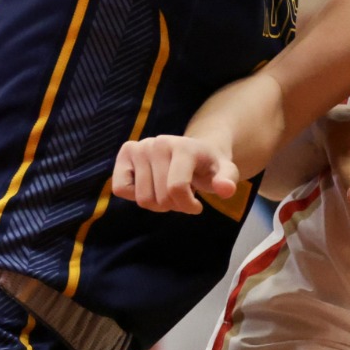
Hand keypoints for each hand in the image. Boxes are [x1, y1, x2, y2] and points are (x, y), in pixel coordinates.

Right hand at [111, 136, 238, 214]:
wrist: (193, 150)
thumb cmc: (208, 165)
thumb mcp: (226, 172)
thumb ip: (228, 180)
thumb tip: (225, 189)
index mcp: (183, 147)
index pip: (176, 189)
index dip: (187, 206)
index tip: (197, 206)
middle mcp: (158, 143)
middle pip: (160, 198)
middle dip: (173, 206)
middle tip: (182, 197)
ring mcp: (139, 147)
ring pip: (142, 198)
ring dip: (157, 204)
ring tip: (168, 192)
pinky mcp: (125, 154)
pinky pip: (120, 188)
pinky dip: (135, 196)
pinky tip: (150, 187)